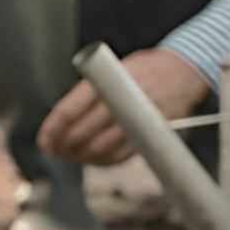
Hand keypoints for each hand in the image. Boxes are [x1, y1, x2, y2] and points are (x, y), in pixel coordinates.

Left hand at [38, 48, 209, 165]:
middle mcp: (123, 100)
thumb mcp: (115, 67)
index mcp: (108, 80)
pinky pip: (121, 156)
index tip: (43, 141)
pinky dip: (103, 161)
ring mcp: (138, 119)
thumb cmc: (143, 69)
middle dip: (63, 146)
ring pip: (101, 148)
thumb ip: (91, 90)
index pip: (70, 110)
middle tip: (53, 150)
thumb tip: (61, 123)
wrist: (185, 70)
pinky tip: (92, 159)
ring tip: (70, 155)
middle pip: (82, 132)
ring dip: (80, 156)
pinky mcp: (152, 134)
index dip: (53, 129)